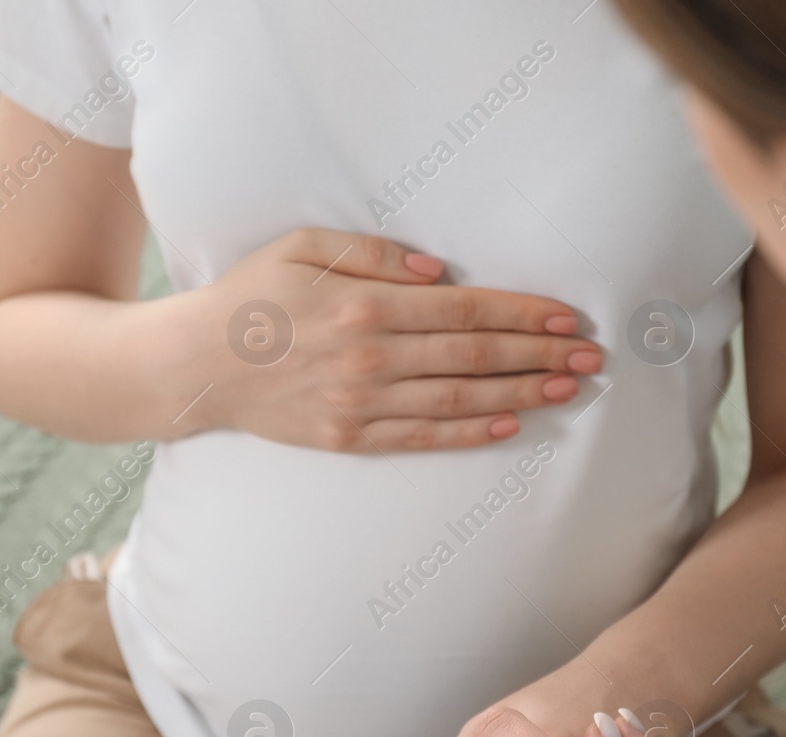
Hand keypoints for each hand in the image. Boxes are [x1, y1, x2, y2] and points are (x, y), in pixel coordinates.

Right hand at [189, 228, 600, 449]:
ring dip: (519, 395)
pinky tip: (510, 425)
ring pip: (457, 402)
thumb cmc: (252, 296)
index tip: (566, 316)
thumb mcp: (301, 247)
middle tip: (589, 356)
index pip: (462, 311)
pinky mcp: (348, 438)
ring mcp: (360, 404)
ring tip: (567, 388)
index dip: (521, 315)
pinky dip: (468, 435)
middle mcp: (369, 358)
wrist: (195, 365)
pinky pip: (420, 438)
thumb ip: (373, 254)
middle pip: (472, 357)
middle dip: (538, 355)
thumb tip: (438, 271)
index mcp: (363, 305)